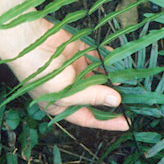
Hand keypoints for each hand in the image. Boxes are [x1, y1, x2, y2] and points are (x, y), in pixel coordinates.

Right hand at [7, 19, 128, 130]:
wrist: (27, 41)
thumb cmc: (40, 73)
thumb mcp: (65, 92)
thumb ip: (92, 96)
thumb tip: (116, 101)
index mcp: (62, 104)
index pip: (89, 117)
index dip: (108, 121)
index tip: (128, 123)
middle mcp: (71, 88)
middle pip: (98, 96)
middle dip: (115, 97)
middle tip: (136, 99)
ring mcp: (76, 69)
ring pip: (101, 76)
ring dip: (115, 77)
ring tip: (133, 79)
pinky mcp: (80, 52)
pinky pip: (100, 57)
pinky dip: (110, 58)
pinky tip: (121, 61)